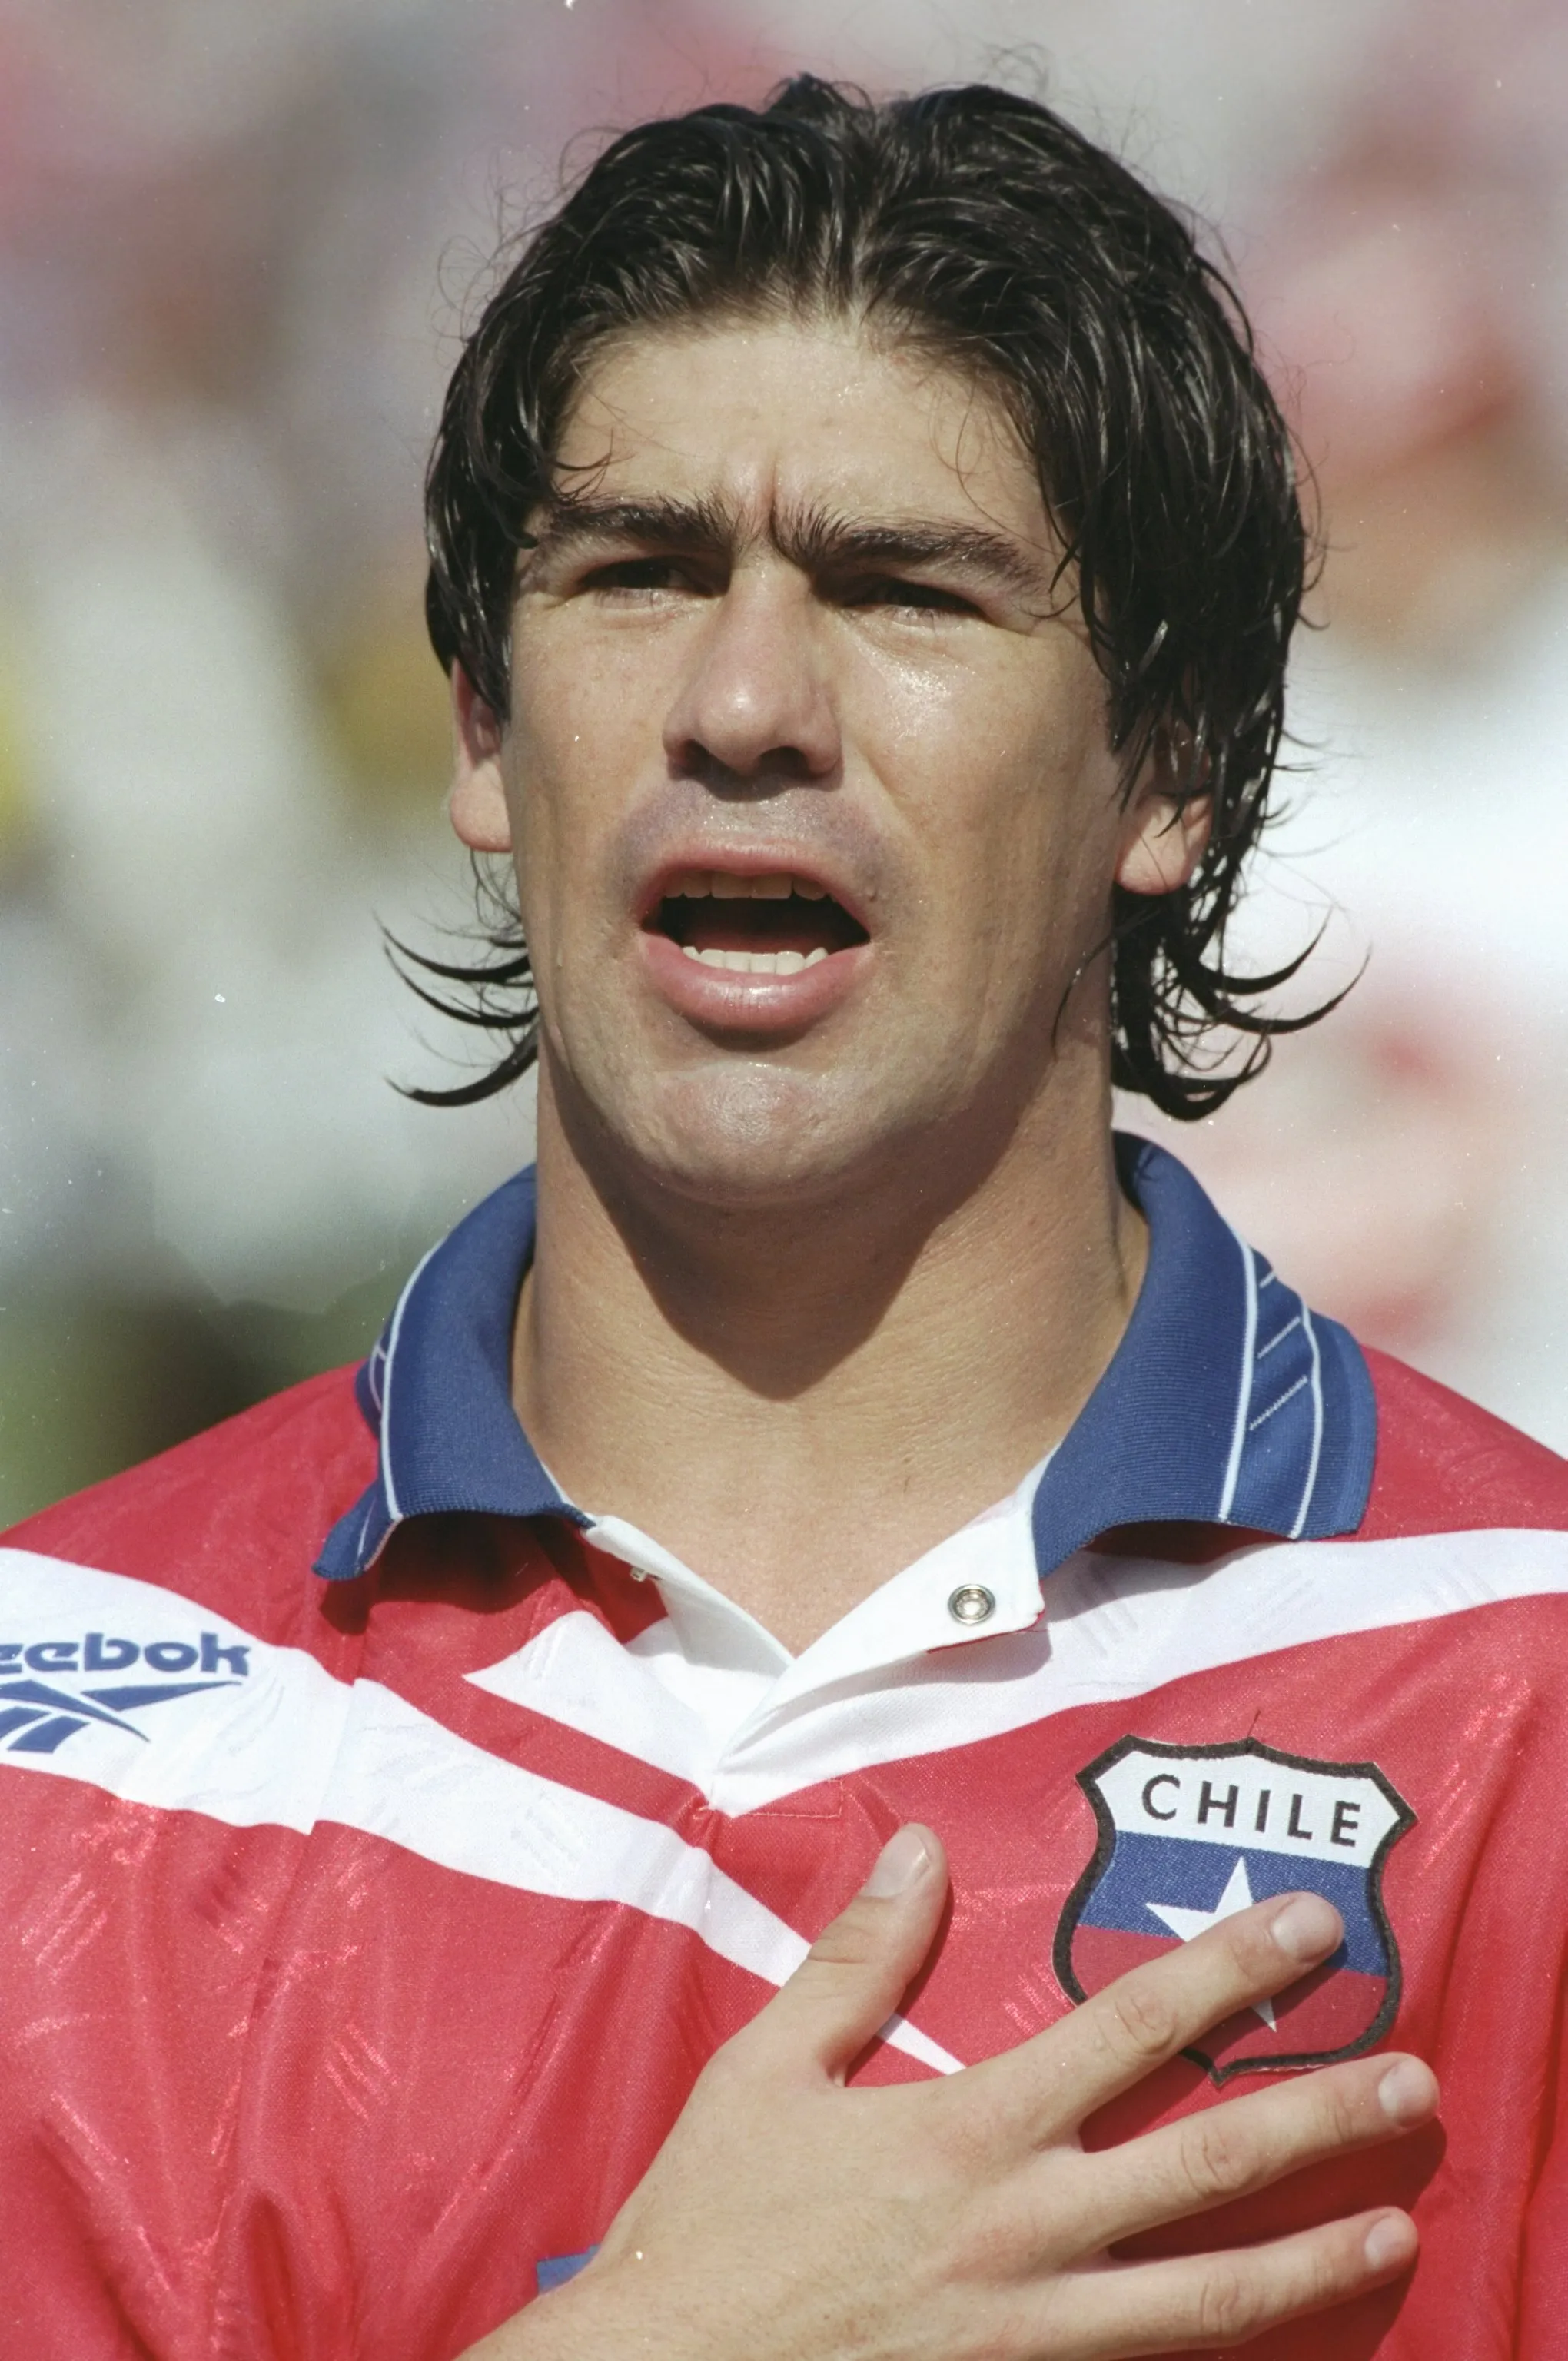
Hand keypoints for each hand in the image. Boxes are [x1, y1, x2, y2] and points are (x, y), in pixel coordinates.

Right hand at [465, 1824, 1436, 2360]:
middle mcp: (1023, 2228)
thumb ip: (858, 1958)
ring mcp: (1033, 2330)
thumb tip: (919, 1846)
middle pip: (1207, 2164)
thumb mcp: (768, 2067)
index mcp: (968, 2128)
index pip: (1131, 2028)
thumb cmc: (712, 2223)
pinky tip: (1282, 2344)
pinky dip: (1225, 2357)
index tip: (1310, 1929)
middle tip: (1411, 2079)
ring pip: (1208, 2297)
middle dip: (1321, 2116)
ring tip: (1397, 2226)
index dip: (1231, 1971)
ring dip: (1314, 2258)